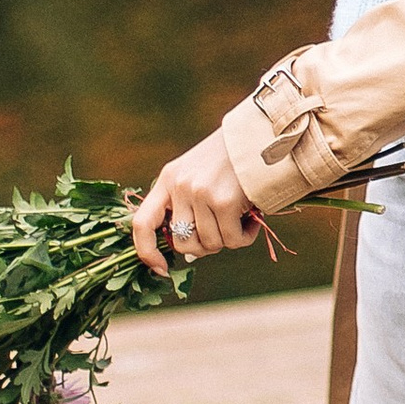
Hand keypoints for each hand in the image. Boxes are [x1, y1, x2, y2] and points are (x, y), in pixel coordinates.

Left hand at [133, 131, 260, 275]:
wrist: (262, 134)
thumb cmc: (232, 159)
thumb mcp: (199, 174)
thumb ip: (188, 207)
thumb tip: (190, 253)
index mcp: (168, 179)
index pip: (142, 223)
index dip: (146, 252)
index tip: (160, 269)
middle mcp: (179, 185)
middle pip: (182, 243)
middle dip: (204, 247)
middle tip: (223, 232)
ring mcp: (199, 193)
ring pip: (210, 244)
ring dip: (230, 239)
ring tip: (243, 219)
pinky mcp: (223, 200)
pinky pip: (232, 239)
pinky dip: (245, 237)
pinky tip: (254, 219)